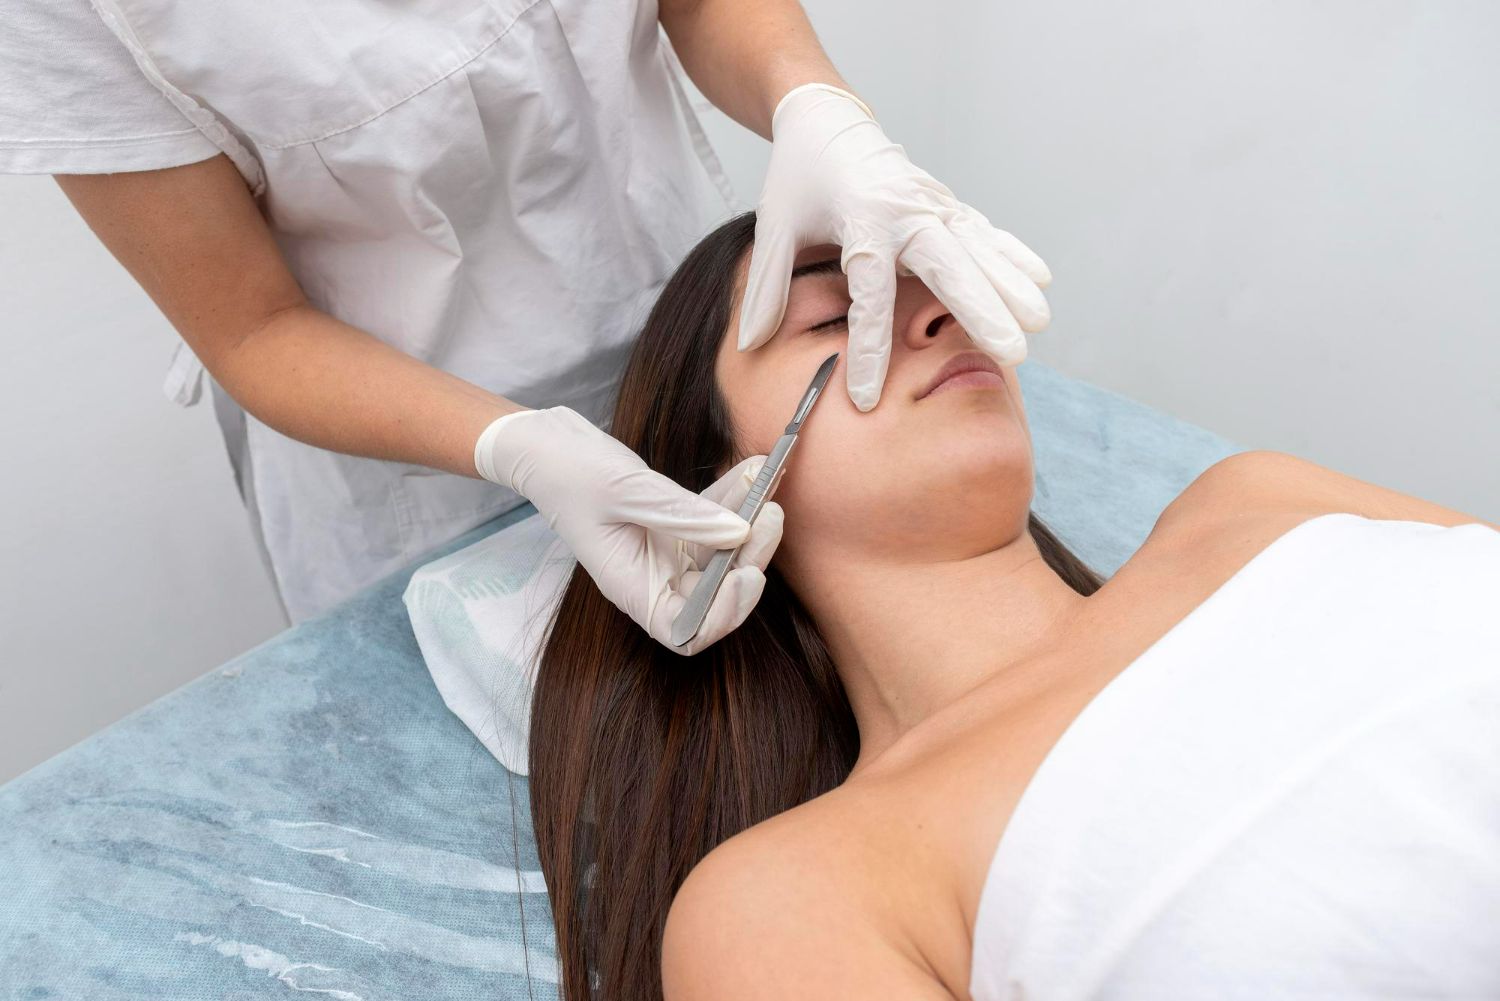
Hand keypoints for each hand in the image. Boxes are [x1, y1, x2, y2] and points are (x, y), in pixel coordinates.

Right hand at [475, 407, 783, 654]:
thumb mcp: (624, 489)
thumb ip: (682, 513)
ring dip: (750, 520)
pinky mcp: (677, 524)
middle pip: (716, 592)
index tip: (748, 575)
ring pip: (724, 552)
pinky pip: (716, 519)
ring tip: (767, 481)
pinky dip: (736, 498)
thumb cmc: (568, 472)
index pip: (685, 630)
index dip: (722, 615)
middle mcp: (653, 577)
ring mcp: (667, 552)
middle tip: (770, 515)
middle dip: (750, 557)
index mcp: (630, 587)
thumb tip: (737, 530)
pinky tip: (753, 469)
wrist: (545, 444)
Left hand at [738, 83, 1053, 411]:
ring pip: (978, 248)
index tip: (868, 396)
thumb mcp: (773, 226)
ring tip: (1039, 324)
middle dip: (981, 310)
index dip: (870, 347)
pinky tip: (1040, 280)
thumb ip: (766, 285)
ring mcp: (932, 204)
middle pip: (950, 266)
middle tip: (1010, 352)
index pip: (869, 293)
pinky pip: (984, 231)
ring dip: (1010, 285)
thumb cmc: (799, 176)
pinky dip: (1012, 254)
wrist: (826, 118)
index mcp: (861, 219)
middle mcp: (905, 211)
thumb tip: (749, 344)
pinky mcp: (945, 203)